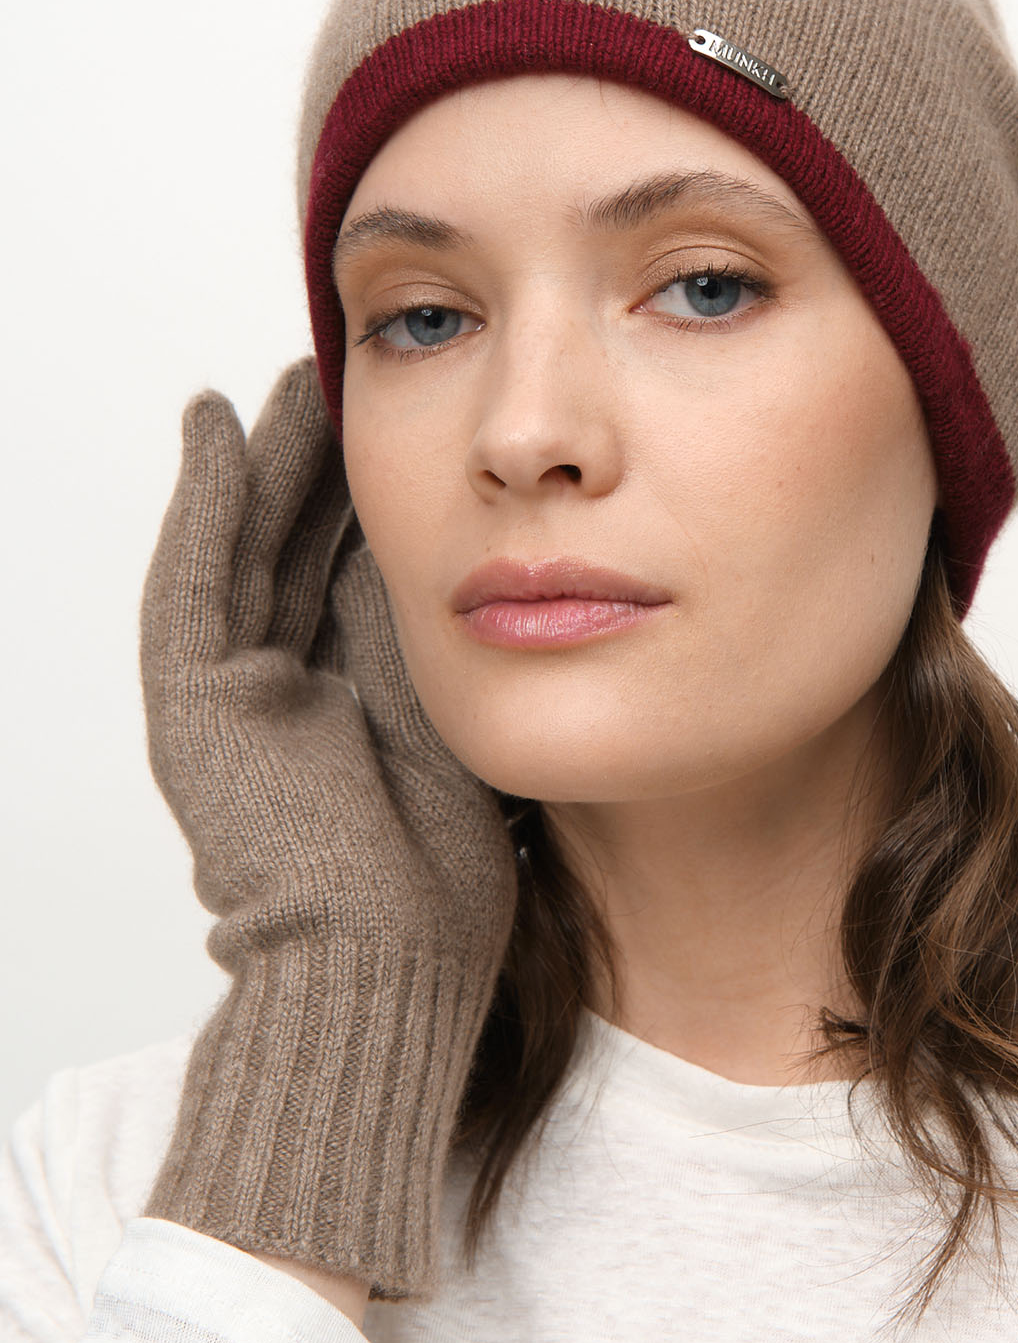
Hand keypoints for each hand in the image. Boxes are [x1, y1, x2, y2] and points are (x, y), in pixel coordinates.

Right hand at [140, 357, 515, 1300]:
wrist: (386, 968)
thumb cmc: (446, 882)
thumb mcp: (465, 731)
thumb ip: (458, 655)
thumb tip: (501, 564)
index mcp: (349, 707)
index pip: (358, 573)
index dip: (379, 495)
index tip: (417, 424)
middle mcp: (285, 695)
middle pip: (296, 549)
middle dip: (316, 464)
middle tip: (345, 375)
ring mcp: (231, 699)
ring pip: (241, 550)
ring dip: (261, 461)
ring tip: (292, 377)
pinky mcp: (192, 706)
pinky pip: (191, 578)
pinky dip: (201, 499)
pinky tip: (220, 423)